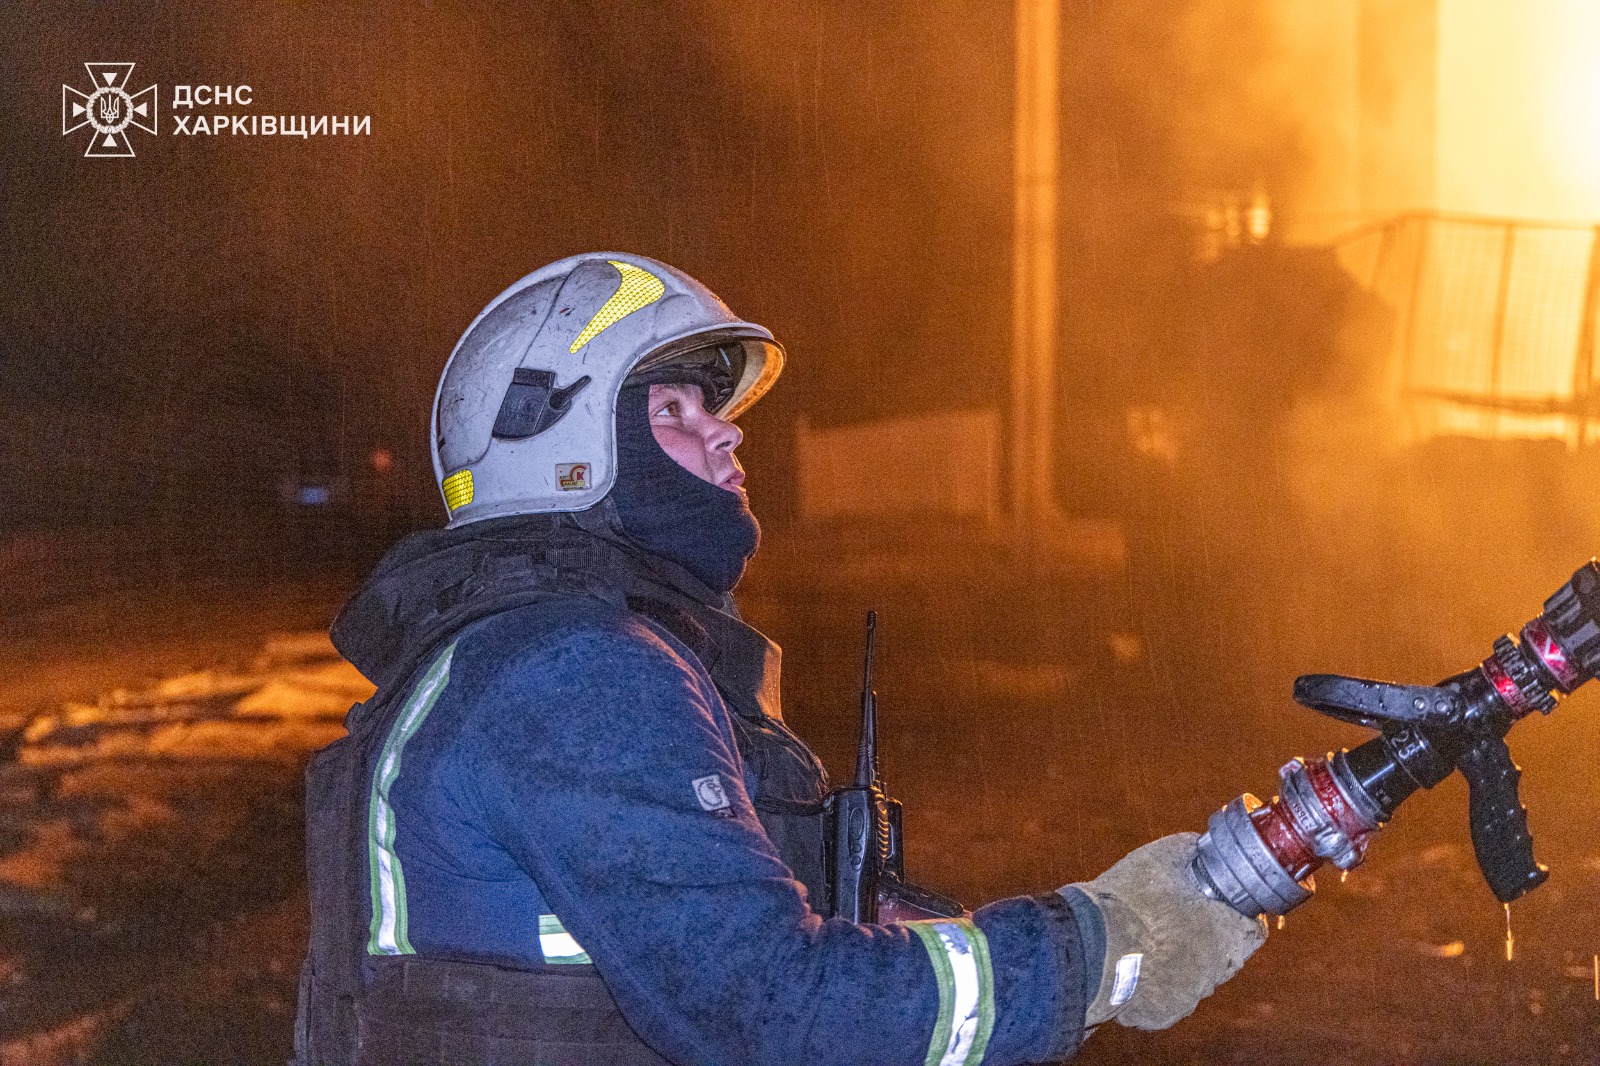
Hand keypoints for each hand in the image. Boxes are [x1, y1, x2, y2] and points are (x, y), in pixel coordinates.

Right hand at [1065, 832, 1266, 1030]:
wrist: (1089, 943)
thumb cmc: (1130, 900)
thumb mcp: (1163, 856)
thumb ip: (1192, 851)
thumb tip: (1201, 848)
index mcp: (1226, 935)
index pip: (1254, 930)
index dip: (1237, 914)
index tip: (1220, 907)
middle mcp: (1215, 973)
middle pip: (1224, 956)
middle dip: (1209, 939)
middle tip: (1179, 919)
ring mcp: (1188, 998)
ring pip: (1194, 978)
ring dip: (1182, 962)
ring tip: (1151, 940)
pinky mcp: (1160, 1014)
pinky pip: (1166, 997)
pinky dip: (1156, 983)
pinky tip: (1136, 963)